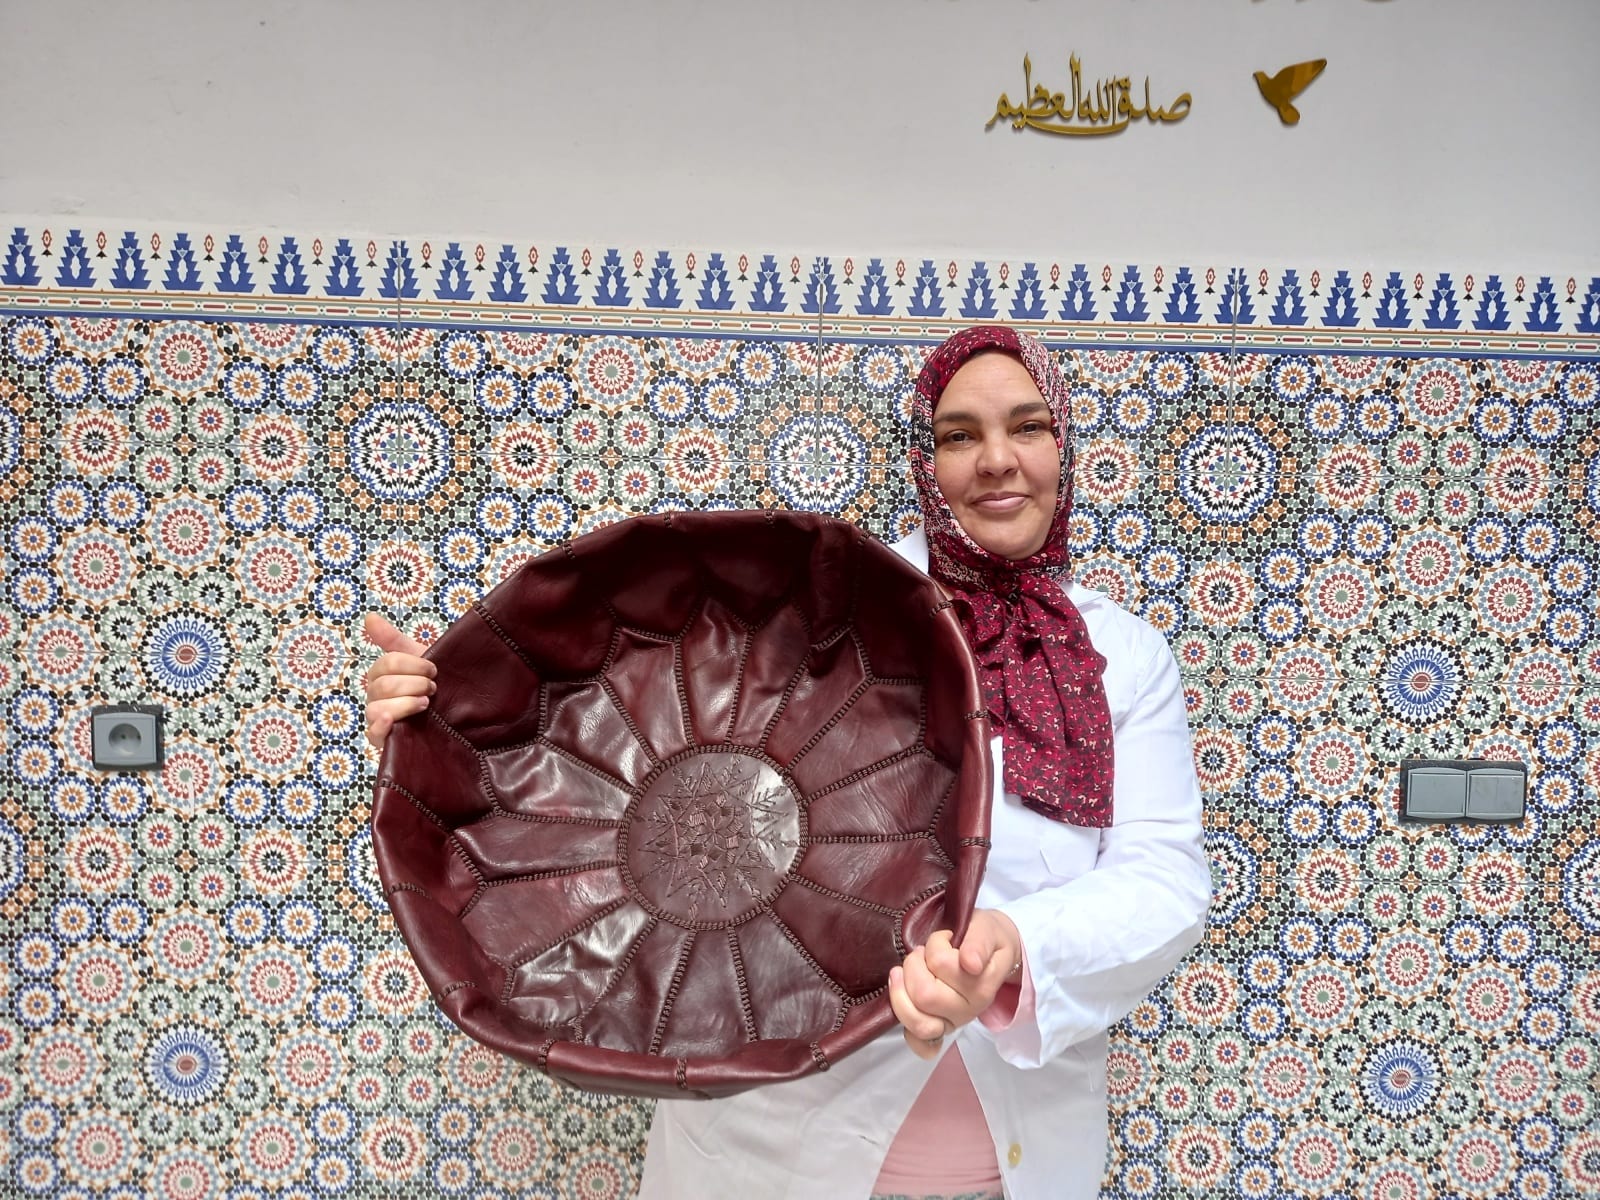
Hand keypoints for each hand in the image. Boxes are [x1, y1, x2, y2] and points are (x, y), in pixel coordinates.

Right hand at [362, 613, 435, 748]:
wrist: (453, 715)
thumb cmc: (432, 685)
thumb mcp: (418, 659)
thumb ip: (393, 640)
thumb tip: (369, 617)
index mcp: (381, 675)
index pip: (387, 664)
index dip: (413, 665)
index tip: (434, 670)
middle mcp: (375, 696)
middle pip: (384, 685)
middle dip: (414, 684)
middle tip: (433, 688)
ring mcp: (378, 718)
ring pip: (378, 708)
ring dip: (405, 704)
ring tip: (426, 704)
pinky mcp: (384, 740)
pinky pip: (372, 734)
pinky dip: (381, 726)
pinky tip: (391, 720)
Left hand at [888, 908, 1021, 1059]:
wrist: (997, 953)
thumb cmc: (988, 939)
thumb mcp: (987, 929)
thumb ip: (979, 943)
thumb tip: (970, 963)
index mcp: (982, 986)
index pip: (941, 965)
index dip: (935, 945)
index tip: (945, 937)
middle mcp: (969, 1010)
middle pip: (924, 995)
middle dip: (914, 965)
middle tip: (922, 952)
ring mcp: (954, 1023)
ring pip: (916, 1018)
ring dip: (902, 990)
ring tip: (907, 970)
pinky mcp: (941, 1030)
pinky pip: (920, 1043)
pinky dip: (908, 1028)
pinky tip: (904, 1003)